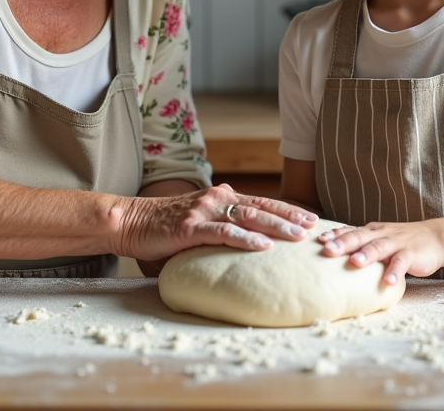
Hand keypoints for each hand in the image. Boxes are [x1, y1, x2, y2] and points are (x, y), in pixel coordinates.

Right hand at [116, 184, 316, 265]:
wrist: (130, 222)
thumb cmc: (164, 227)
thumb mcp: (198, 222)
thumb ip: (220, 227)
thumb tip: (245, 244)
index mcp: (221, 198)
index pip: (261, 202)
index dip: (286, 210)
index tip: (310, 220)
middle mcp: (216, 199)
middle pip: (262, 206)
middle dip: (290, 217)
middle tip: (313, 228)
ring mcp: (204, 212)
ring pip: (248, 216)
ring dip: (275, 226)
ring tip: (297, 236)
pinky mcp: (191, 227)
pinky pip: (224, 233)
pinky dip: (246, 238)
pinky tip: (263, 246)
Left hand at [318, 221, 443, 283]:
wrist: (435, 238)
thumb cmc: (401, 242)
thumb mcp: (379, 239)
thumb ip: (361, 245)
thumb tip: (333, 256)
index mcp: (371, 231)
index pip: (350, 231)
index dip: (334, 235)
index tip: (317, 240)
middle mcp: (381, 234)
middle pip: (360, 237)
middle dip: (343, 243)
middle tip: (327, 250)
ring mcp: (397, 243)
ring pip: (379, 247)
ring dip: (367, 255)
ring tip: (355, 263)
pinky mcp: (412, 254)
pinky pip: (402, 263)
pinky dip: (395, 271)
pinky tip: (388, 281)